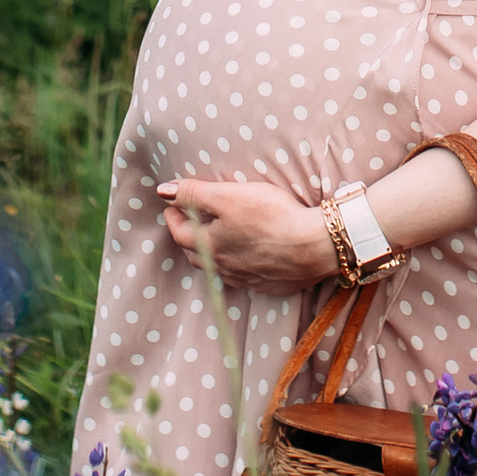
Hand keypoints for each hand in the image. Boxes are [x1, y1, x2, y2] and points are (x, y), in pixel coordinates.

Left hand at [156, 172, 335, 292]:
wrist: (314, 246)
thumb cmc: (271, 216)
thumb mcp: (229, 196)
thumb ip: (194, 194)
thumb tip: (162, 191)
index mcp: (209, 246)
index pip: (179, 233)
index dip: (173, 216)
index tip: (172, 204)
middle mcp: (223, 267)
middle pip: (196, 254)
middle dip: (188, 237)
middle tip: (190, 221)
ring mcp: (246, 279)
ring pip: (218, 267)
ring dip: (211, 253)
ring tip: (215, 238)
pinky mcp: (268, 284)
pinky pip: (243, 276)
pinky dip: (236, 264)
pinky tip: (245, 256)